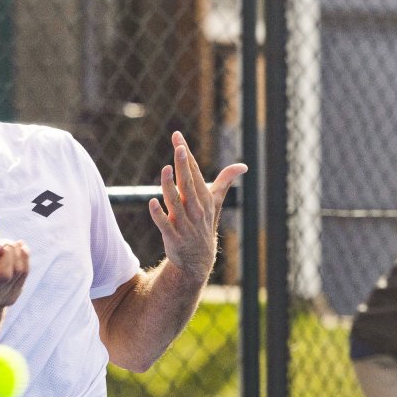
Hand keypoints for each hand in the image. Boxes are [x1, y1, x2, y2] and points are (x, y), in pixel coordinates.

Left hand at [148, 131, 246, 283]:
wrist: (198, 260)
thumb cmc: (204, 225)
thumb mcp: (216, 204)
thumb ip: (225, 182)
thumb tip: (243, 166)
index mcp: (204, 199)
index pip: (194, 172)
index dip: (186, 155)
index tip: (177, 136)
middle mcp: (196, 209)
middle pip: (188, 184)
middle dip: (183, 166)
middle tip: (178, 147)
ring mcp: (185, 224)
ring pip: (176, 202)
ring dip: (170, 186)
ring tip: (166, 169)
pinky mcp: (173, 237)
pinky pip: (165, 225)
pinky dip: (159, 214)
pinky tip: (153, 202)